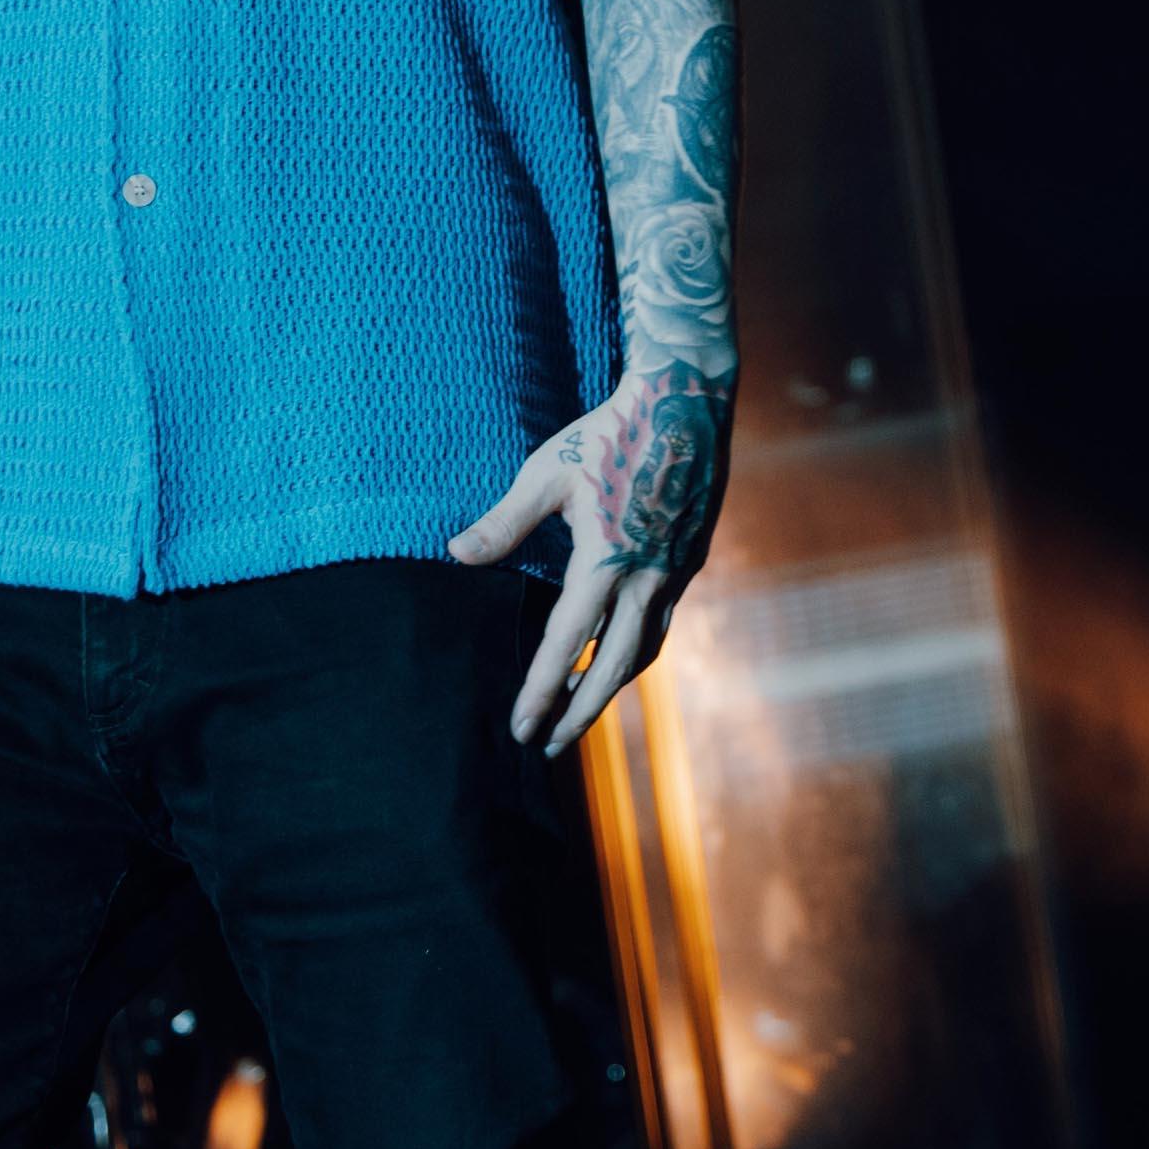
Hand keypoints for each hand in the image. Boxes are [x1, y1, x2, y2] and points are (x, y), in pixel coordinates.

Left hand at [449, 361, 732, 754]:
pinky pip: (664, 620)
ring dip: (612, 686)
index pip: (569, 644)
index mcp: (608, 561)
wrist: (687, 401)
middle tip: (548, 747)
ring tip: (581, 708)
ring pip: (646, 648)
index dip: (541, 690)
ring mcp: (676, 570)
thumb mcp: (547, 474)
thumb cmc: (610, 433)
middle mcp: (648, 577)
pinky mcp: (692, 557)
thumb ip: (504, 522)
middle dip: (579, 713)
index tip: (520, 728)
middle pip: (615, 668)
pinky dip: (637, 648)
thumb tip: (456, 555)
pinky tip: (620, 650)